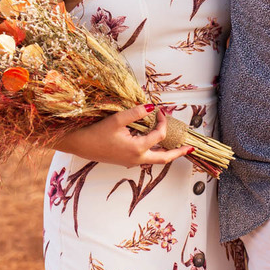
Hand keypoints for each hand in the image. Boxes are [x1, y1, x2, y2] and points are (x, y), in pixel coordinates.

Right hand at [54, 104, 192, 167]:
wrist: (80, 145)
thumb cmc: (96, 132)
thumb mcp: (117, 119)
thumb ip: (136, 113)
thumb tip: (153, 107)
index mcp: (137, 149)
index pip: (159, 135)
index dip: (163, 121)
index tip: (160, 110)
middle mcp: (137, 158)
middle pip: (164, 158)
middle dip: (178, 152)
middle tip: (190, 148)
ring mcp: (131, 161)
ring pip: (155, 160)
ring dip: (166, 152)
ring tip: (176, 146)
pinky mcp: (126, 160)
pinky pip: (145, 158)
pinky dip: (154, 151)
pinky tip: (153, 143)